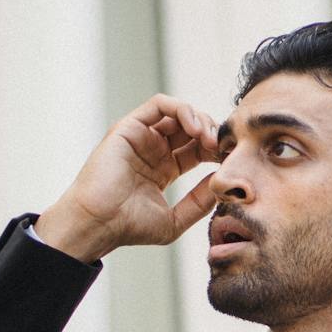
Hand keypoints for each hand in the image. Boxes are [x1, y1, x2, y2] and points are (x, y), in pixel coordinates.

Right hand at [34, 93, 223, 262]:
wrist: (99, 223)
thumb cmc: (129, 227)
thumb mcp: (176, 220)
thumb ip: (199, 202)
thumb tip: (222, 184)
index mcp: (164, 168)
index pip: (198, 149)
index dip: (217, 151)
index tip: (232, 161)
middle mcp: (153, 149)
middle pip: (192, 129)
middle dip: (212, 134)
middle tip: (224, 148)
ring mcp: (141, 137)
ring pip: (178, 113)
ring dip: (200, 120)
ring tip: (210, 139)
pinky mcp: (129, 127)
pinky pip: (159, 104)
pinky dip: (182, 109)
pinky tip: (195, 128)